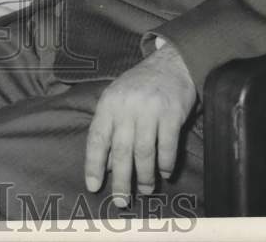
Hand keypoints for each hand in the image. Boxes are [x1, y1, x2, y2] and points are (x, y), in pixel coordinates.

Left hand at [84, 42, 196, 206]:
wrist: (171, 65)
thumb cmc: (140, 86)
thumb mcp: (117, 101)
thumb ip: (110, 130)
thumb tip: (107, 166)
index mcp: (109, 104)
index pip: (97, 138)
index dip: (94, 164)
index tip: (93, 186)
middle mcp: (127, 107)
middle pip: (121, 150)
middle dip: (121, 180)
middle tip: (121, 201)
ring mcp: (150, 110)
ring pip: (144, 152)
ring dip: (145, 176)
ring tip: (146, 190)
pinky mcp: (172, 113)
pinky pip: (167, 146)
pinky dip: (166, 163)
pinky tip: (165, 172)